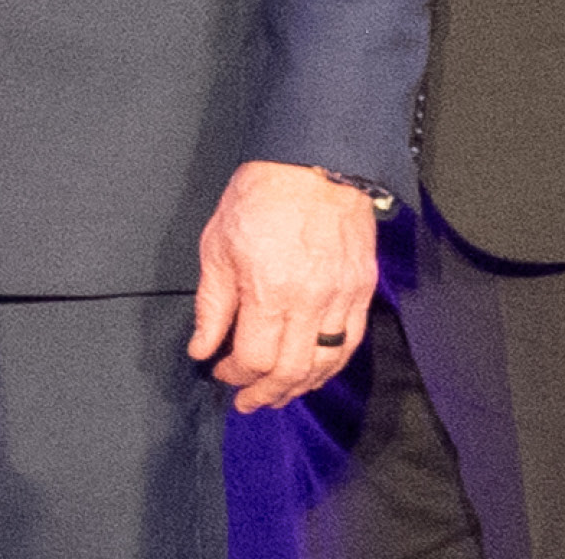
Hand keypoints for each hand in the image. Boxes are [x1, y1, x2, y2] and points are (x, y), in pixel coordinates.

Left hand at [189, 162, 380, 408]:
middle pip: (292, 371)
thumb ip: (212, 305)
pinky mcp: (362, 289)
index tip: (221, 373)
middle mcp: (310, 301)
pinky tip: (313, 371)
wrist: (311, 165)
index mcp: (269, 291)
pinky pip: (351, 342)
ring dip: (300, 386)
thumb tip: (202, 347)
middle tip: (248, 401)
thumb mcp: (217, 247)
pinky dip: (331, 365)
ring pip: (326, 364)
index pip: (255, 358)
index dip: (235, 375)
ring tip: (279, 394)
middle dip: (266, 393)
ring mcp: (342, 297)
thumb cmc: (259, 198)